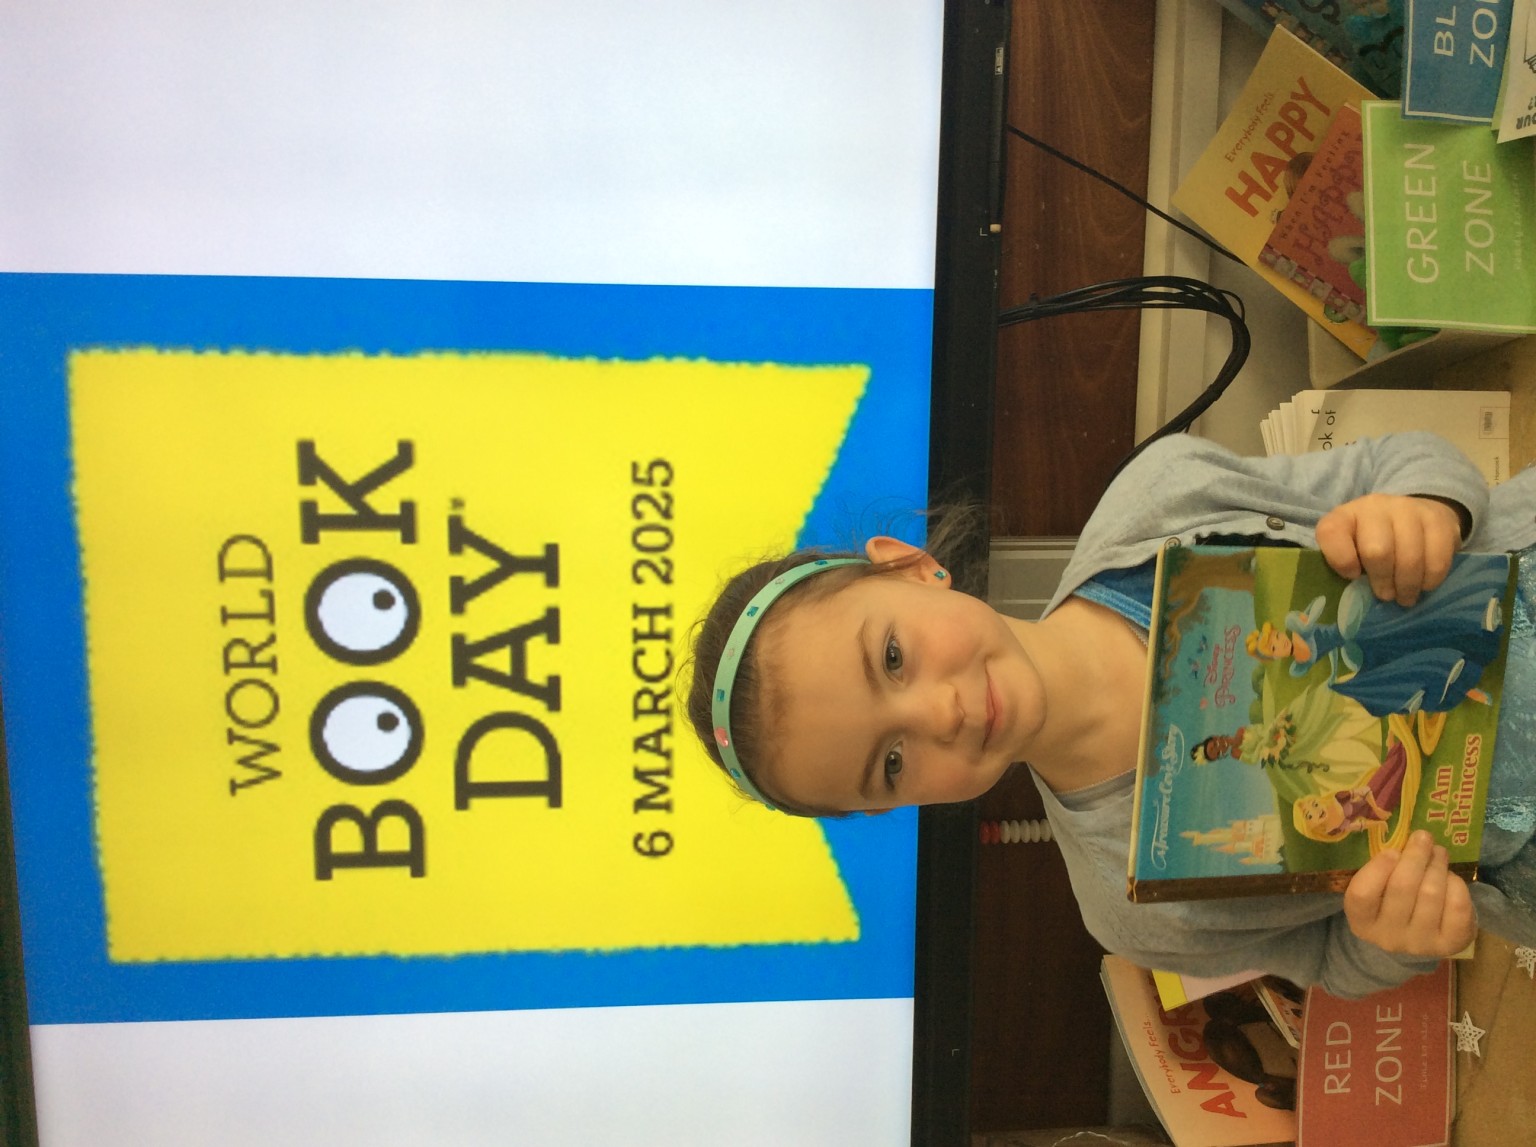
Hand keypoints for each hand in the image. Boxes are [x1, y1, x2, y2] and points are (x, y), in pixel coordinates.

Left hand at [1315, 493, 1462, 605]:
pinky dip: (1431, 580)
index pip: (1331, 532)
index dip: (1340, 560)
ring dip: (1407, 586)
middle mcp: (1375, 507)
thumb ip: (1344, 567)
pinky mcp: (1439, 520)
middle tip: (1386, 595)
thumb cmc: (1373, 542)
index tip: (1352, 576)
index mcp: (1344, 516)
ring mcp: (1409, 510)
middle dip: (1382, 581)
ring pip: (1410, 558)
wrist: (1414, 516)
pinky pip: (1438, 559)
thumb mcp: (1350, 550)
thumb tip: (1353, 598)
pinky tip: (1424, 585)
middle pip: (1377, 551)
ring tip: (1405, 596)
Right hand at [1343, 831, 1474, 957]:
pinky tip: (1450, 878)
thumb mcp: (1377, 890)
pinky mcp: (1450, 944)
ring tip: (1438, 853)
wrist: (1421, 938)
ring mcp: (1420, 943)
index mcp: (1361, 922)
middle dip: (1416, 856)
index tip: (1393, 850)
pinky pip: (1457, 906)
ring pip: (1431, 893)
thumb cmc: (1392, 904)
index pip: (1362, 894)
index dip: (1377, 868)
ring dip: (1437, 866)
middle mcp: (1387, 937)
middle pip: (1401, 888)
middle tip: (1423, 837)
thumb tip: (1406, 842)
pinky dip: (1456, 885)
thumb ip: (1382, 870)